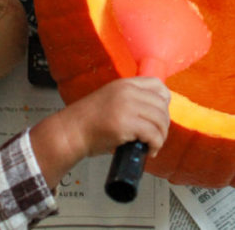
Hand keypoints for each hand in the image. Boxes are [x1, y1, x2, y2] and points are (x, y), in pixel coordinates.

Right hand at [29, 77, 170, 188]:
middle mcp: (127, 92)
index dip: (164, 102)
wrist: (70, 132)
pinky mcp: (126, 124)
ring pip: (160, 121)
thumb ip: (130, 100)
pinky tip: (149, 151)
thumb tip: (154, 113)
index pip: (158, 85)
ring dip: (161, 136)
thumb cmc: (87, 122)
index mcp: (124, 84)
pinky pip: (153, 134)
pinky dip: (155, 145)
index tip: (160, 115)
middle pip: (162, 105)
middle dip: (163, 124)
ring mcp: (127, 106)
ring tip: (153, 145)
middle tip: (157, 136)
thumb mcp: (111, 100)